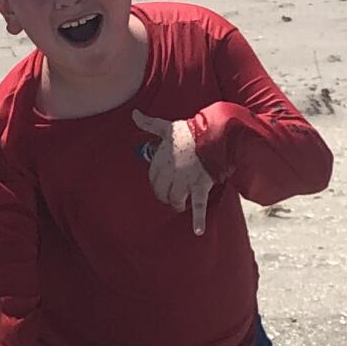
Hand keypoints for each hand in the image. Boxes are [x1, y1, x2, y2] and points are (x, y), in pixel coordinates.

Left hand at [132, 110, 214, 234]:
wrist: (212, 133)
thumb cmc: (189, 130)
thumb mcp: (166, 126)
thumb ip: (148, 124)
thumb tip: (134, 114)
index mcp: (160, 161)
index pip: (153, 179)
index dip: (156, 183)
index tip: (160, 184)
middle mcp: (170, 174)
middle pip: (162, 193)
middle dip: (165, 196)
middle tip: (169, 197)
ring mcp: (185, 182)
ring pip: (177, 200)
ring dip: (177, 204)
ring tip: (180, 206)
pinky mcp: (201, 186)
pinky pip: (198, 206)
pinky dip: (199, 220)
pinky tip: (198, 231)